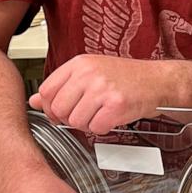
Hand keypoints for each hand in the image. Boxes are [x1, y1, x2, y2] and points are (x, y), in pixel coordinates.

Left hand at [30, 54, 179, 133]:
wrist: (157, 80)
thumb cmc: (125, 77)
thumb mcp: (89, 74)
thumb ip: (62, 86)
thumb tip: (35, 100)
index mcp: (79, 64)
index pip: (46, 90)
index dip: (50, 107)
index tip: (60, 111)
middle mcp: (88, 74)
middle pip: (58, 108)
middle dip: (69, 118)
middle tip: (85, 114)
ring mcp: (102, 89)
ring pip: (76, 121)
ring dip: (87, 124)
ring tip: (100, 114)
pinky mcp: (116, 105)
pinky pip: (95, 128)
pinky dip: (103, 128)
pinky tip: (111, 117)